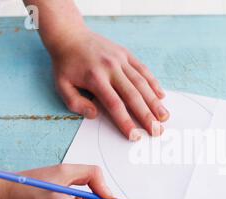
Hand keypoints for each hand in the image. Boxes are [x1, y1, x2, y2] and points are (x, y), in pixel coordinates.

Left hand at [50, 29, 168, 139]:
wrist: (70, 35)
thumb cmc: (66, 64)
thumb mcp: (61, 85)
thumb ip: (75, 103)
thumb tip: (94, 115)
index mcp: (95, 78)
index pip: (114, 105)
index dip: (126, 122)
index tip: (135, 136)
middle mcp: (111, 68)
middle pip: (133, 96)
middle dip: (147, 115)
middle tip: (157, 130)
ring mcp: (120, 60)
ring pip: (142, 83)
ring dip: (154, 102)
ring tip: (164, 117)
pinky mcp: (126, 54)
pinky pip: (143, 70)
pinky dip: (153, 83)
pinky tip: (161, 96)